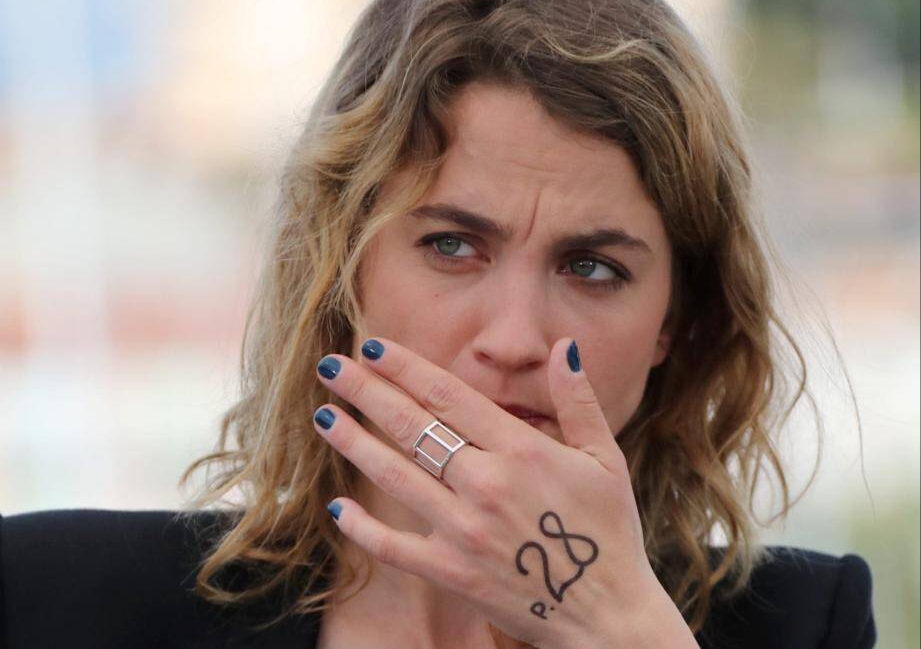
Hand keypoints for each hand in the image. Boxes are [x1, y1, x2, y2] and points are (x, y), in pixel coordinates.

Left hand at [313, 336, 691, 647]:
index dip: (405, 367)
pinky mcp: (452, 573)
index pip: (448, 396)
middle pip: (412, 427)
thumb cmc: (608, 531)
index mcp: (521, 450)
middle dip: (365, 392)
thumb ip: (578, 401)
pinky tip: (337, 507)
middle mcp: (486, 484)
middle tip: (330, 366)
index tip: (372, 347)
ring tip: (324, 416)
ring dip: (354, 444)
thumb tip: (565, 346)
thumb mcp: (605, 458)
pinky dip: (362, 528)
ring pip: (395, 477)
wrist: (607, 613)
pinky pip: (394, 547)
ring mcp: (464, 530)